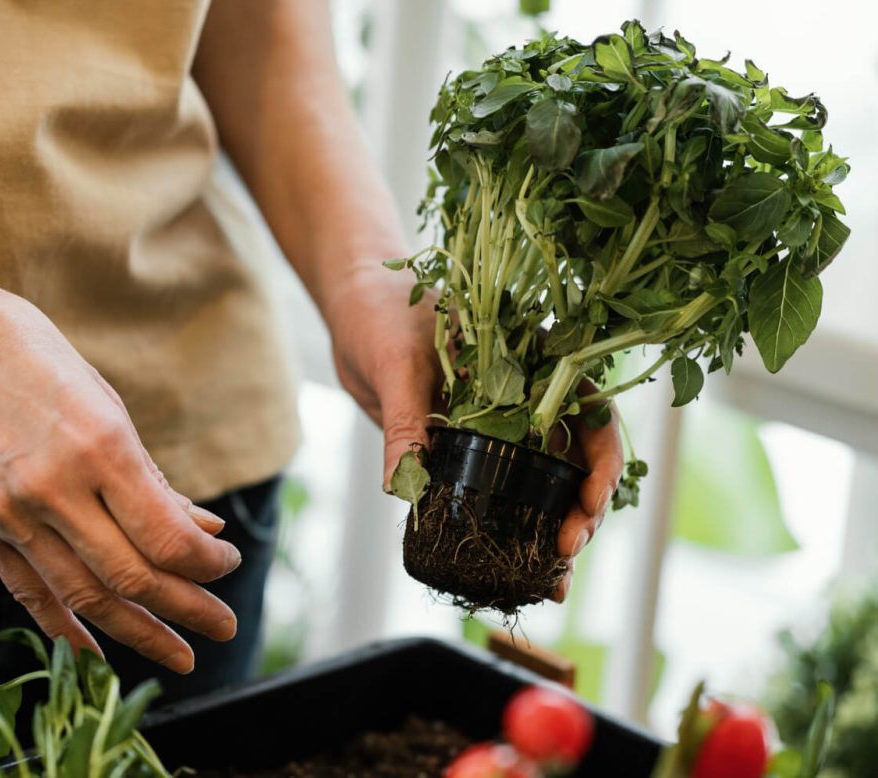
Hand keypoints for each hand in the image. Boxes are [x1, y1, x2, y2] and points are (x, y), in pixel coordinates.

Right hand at [0, 279, 241, 673]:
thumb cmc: (25, 351)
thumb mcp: (103, 399)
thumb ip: (150, 477)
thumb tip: (202, 529)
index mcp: (98, 447)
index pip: (167, 538)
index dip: (206, 565)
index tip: (225, 564)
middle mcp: (53, 489)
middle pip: (132, 577)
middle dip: (187, 609)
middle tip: (223, 627)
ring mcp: (8, 513)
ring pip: (84, 596)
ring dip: (138, 631)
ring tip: (178, 652)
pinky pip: (29, 590)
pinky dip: (67, 626)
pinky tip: (97, 652)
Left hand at [323, 263, 621, 602]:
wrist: (352, 307)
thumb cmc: (380, 312)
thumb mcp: (397, 363)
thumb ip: (406, 420)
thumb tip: (401, 484)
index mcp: (533, 360)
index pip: (591, 410)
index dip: (601, 461)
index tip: (588, 502)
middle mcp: (527, 396)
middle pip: (576, 460)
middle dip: (581, 511)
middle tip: (563, 553)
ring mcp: (500, 425)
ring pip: (544, 485)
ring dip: (552, 532)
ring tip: (551, 582)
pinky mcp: (468, 448)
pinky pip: (497, 493)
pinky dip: (509, 531)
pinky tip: (515, 571)